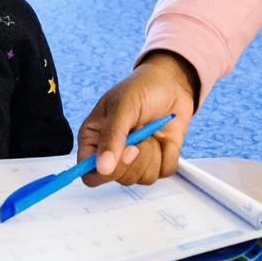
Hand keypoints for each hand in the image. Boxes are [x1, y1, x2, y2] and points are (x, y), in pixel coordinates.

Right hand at [77, 52, 197, 186]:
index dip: (106, 172)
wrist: (172, 82)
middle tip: (142, 133)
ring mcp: (137, 159)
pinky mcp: (158, 160)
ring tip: (151, 130)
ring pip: (144, 178)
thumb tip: (102, 167)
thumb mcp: (123, 106)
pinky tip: (164, 136)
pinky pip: (164, 171)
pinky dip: (169, 153)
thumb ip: (112, 136)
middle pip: (119, 179)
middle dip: (136, 157)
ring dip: (154, 153)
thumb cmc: (141, 88)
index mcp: (94, 139)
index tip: (126, 151)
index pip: (90, 174)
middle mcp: (113, 153)